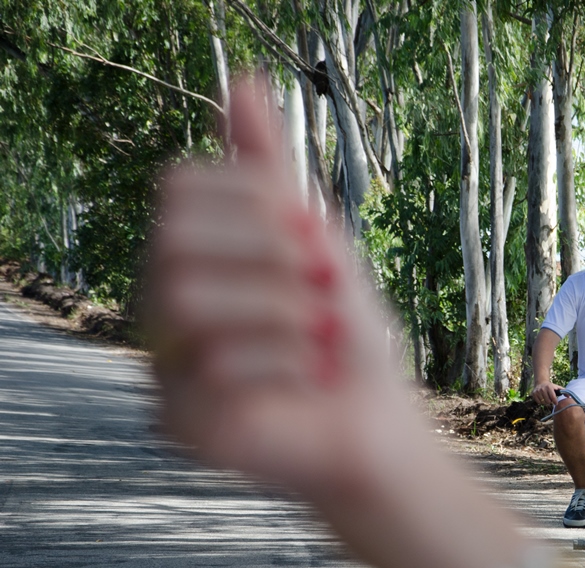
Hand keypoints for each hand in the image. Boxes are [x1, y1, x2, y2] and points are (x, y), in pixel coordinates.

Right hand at [145, 77, 406, 500]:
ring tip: (320, 336)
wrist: (377, 425)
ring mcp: (161, 363)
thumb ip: (272, 169)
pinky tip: (307, 380)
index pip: (179, 187)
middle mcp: (160, 303)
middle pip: (173, 237)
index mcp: (189, 253)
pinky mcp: (175, 421)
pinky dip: (282, 364)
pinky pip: (210, 367)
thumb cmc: (347, 335)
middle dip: (270, 255)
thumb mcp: (320, 240)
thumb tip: (244, 79)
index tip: (312, 236)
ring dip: (279, 310)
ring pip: (184, 297)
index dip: (255, 202)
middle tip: (322, 289)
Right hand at [531, 381, 561, 407]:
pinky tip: (542, 398)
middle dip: (550, 401)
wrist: (541, 382)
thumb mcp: (557, 387)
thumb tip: (569, 397)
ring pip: (543, 402)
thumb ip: (564, 391)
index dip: (555, 402)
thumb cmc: (551, 386)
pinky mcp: (534, 394)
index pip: (553, 397)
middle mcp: (543, 389)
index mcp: (549, 387)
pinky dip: (541, 402)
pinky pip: (538, 402)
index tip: (556, 403)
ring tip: (546, 398)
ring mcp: (537, 391)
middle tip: (550, 399)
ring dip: (545, 402)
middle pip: (548, 401)